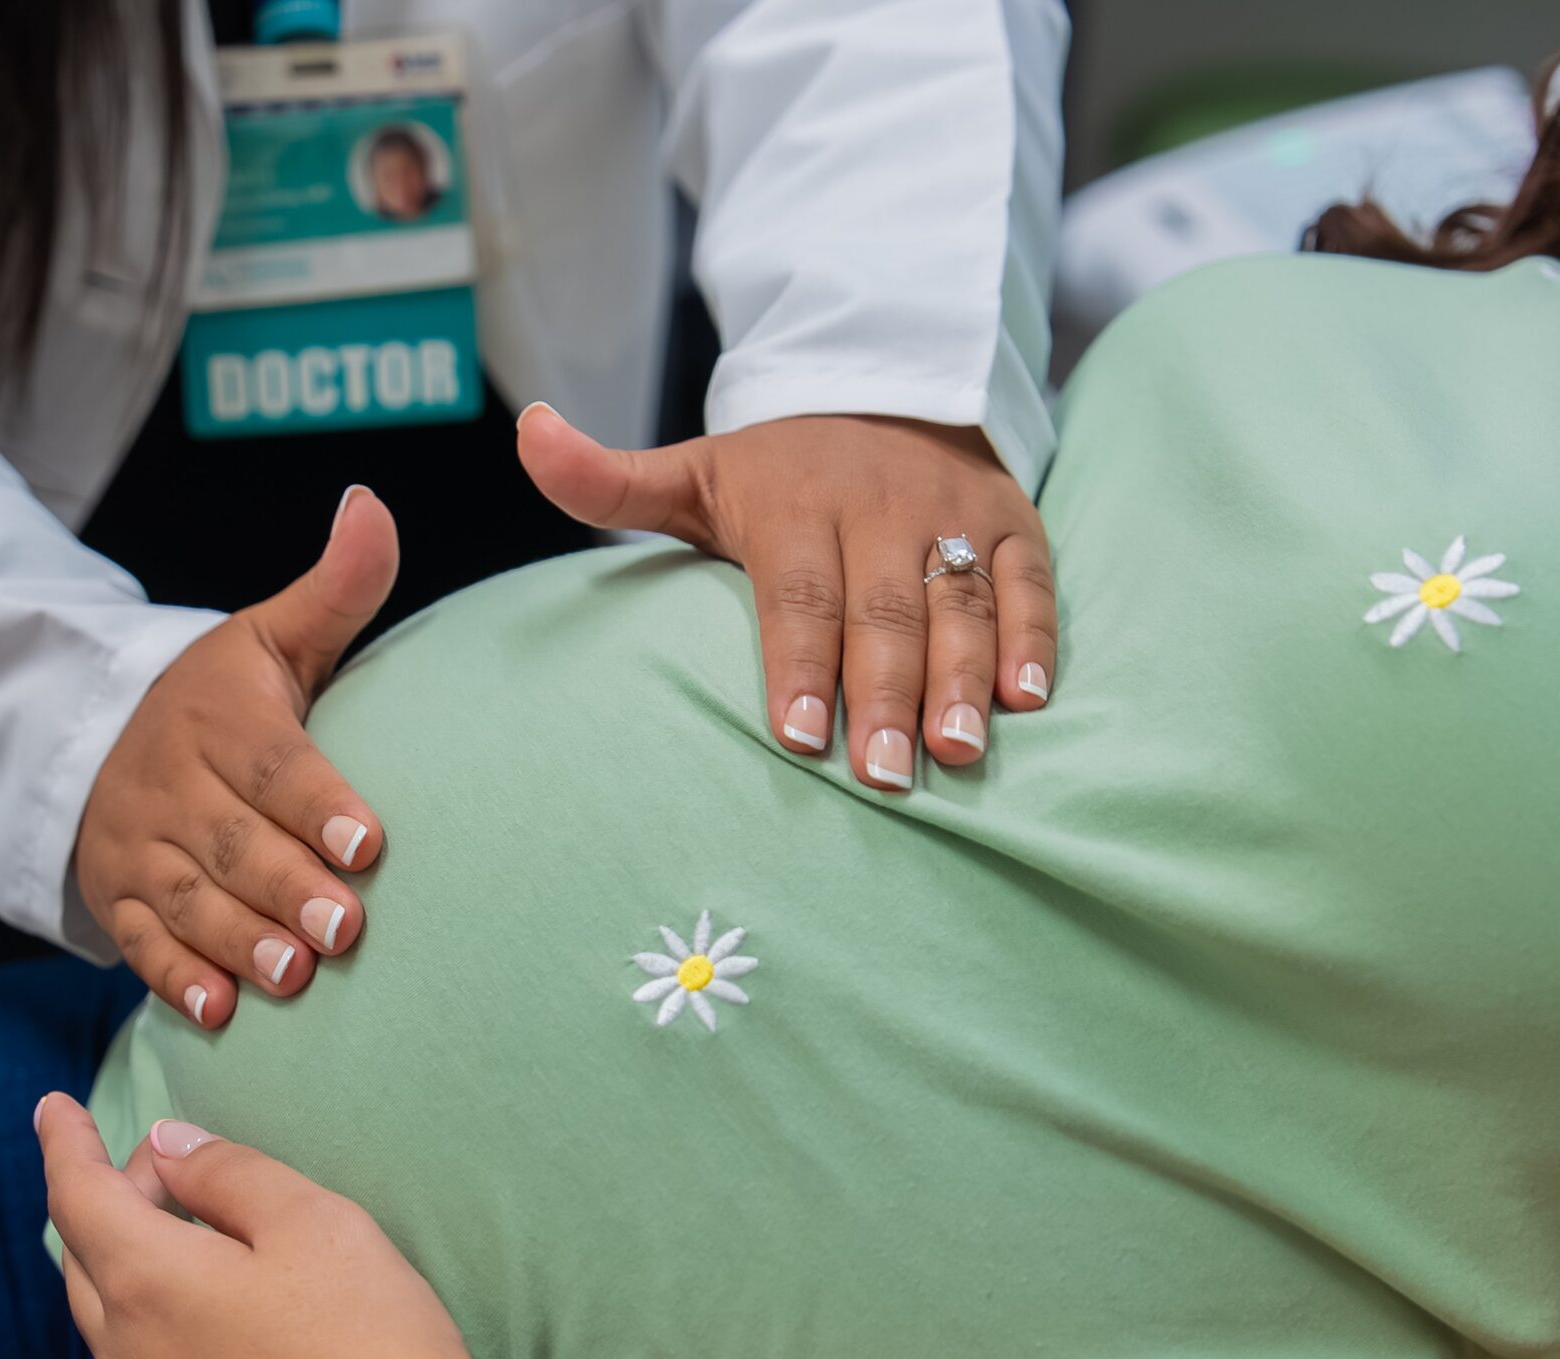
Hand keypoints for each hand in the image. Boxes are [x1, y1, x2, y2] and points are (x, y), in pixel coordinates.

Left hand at [37, 1093, 502, 1358]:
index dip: (63, 1144)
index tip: (51, 1106)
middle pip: (85, 1253)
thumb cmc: (372, 1342)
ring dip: (129, 1252)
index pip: (76, 1196)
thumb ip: (228, 1174)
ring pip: (107, 1310)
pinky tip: (206, 1297)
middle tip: (171, 1159)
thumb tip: (169, 1149)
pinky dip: (149, 1304)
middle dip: (114, 1193)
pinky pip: (137, 1355)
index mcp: (146, 1283)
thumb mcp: (314, 1223)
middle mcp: (125, 1351)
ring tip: (187, 1220)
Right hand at [74, 487, 395, 1027]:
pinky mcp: (117, 898)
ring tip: (294, 978)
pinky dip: (176, 981)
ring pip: (188, 901)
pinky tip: (219, 1013)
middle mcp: (170, 784)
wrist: (97, 737)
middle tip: (347, 930)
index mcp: (217, 716)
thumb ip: (335, 588)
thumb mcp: (270, 635)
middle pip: (233, 843)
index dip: (318, 804)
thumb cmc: (222, 697)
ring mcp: (138, 847)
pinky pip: (140, 945)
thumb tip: (372, 506)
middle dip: (288, 887)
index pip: (273, 763)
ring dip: (239, 942)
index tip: (371, 841)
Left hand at [518, 407, 1054, 791]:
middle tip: (886, 776)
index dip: (801, 663)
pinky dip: (1033, 638)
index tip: (801, 736)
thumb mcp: (694, 470)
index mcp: (797, 503)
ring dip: (964, 678)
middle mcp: (881, 505)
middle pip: (884, 610)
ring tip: (959, 750)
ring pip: (961, 602)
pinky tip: (1027, 700)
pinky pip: (1029, 582)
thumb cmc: (778, 469)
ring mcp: (953, 512)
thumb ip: (609, 478)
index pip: (798, 593)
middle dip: (886, 694)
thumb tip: (527, 433)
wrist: (886, 382)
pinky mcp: (1013, 521)